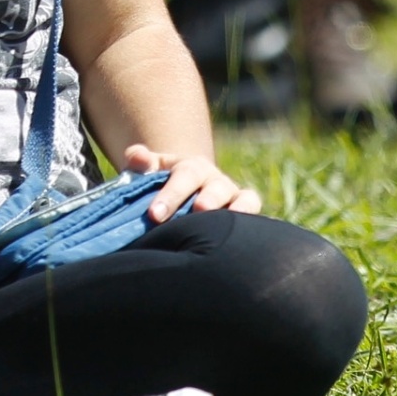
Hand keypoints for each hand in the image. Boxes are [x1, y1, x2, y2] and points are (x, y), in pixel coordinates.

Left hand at [124, 144, 262, 220]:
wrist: (185, 193)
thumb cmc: (161, 185)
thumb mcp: (149, 172)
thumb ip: (140, 162)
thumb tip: (136, 155)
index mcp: (191, 167)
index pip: (184, 176)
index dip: (171, 195)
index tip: (154, 215)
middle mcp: (216, 180)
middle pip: (214, 188)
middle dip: (206, 201)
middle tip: (198, 211)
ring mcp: (234, 196)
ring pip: (244, 199)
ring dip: (237, 210)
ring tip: (226, 224)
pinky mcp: (247, 211)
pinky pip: (258, 215)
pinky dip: (260, 220)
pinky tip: (256, 240)